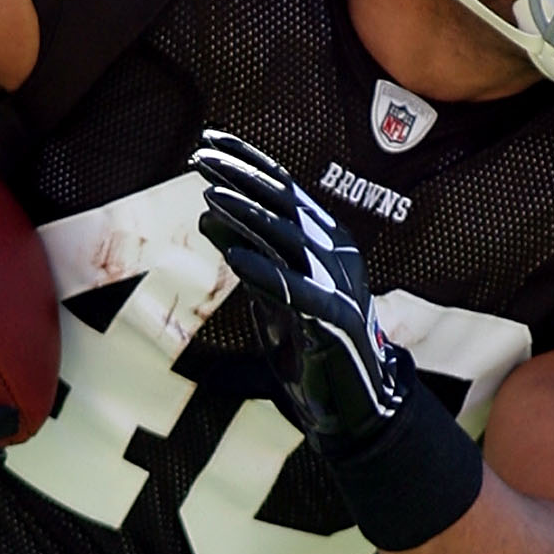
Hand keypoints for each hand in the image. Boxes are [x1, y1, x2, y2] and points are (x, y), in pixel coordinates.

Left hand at [191, 129, 484, 553]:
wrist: (352, 410)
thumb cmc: (310, 351)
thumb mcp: (269, 296)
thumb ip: (245, 257)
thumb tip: (208, 214)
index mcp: (327, 243)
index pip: (285, 191)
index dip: (248, 163)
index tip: (209, 143)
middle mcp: (337, 256)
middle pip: (285, 205)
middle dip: (242, 178)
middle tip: (201, 157)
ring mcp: (340, 287)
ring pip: (290, 240)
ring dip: (247, 216)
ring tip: (209, 196)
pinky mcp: (336, 323)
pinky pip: (297, 292)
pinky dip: (265, 273)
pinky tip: (233, 257)